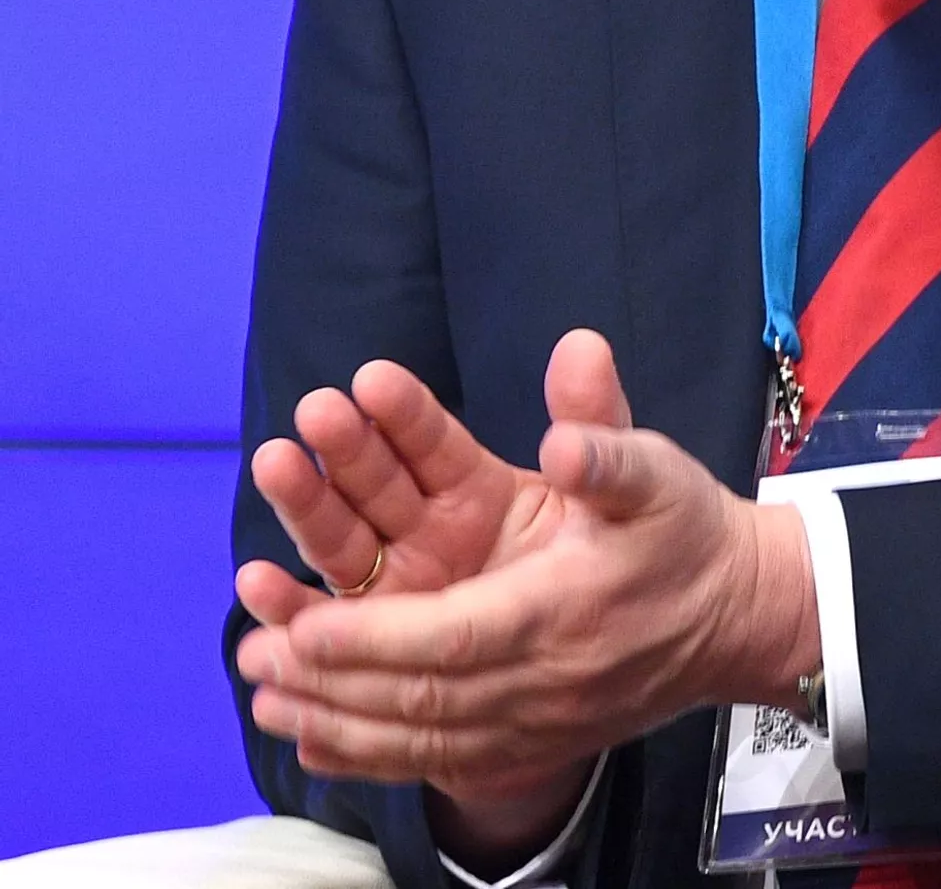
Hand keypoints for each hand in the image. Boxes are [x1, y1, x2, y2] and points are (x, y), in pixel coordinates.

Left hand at [235, 333, 818, 853]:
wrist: (736, 617)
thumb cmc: (686, 533)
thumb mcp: (657, 468)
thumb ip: (605, 434)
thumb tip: (569, 385)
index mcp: (559, 610)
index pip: (452, 638)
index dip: (374, 640)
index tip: (303, 628)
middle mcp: (536, 676)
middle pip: (417, 692)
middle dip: (330, 677)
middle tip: (254, 656)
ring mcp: (530, 716)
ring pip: (417, 732)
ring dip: (333, 716)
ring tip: (259, 695)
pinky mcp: (526, 734)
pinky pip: (436, 757)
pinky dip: (369, 754)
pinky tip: (310, 743)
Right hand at [237, 328, 627, 626]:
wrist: (633, 645)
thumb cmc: (628, 548)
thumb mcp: (624, 482)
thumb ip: (597, 424)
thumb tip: (586, 344)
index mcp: (478, 487)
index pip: (432, 440)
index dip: (405, 409)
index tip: (373, 377)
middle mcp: (428, 529)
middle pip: (373, 482)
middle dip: (340, 447)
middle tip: (314, 411)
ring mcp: (402, 582)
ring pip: (343, 540)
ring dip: (304, 505)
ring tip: (276, 465)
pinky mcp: (386, 636)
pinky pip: (336, 618)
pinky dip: (294, 605)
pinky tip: (259, 582)